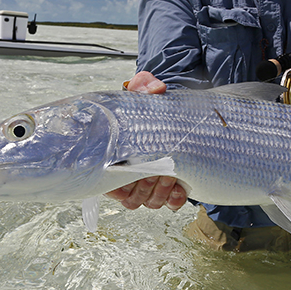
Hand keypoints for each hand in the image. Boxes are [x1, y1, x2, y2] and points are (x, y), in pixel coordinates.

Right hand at [105, 71, 188, 210]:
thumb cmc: (148, 106)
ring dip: (159, 193)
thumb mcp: (144, 92)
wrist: (169, 112)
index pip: (110, 187)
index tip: (133, 172)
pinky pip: (170, 204)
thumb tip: (155, 88)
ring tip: (169, 174)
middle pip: (132, 199)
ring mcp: (150, 184)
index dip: (120, 186)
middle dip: (144, 188)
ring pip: (150, 203)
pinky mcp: (169, 188)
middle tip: (157, 171)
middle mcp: (130, 176)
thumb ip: (145, 86)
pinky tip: (180, 186)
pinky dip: (175, 198)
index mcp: (115, 159)